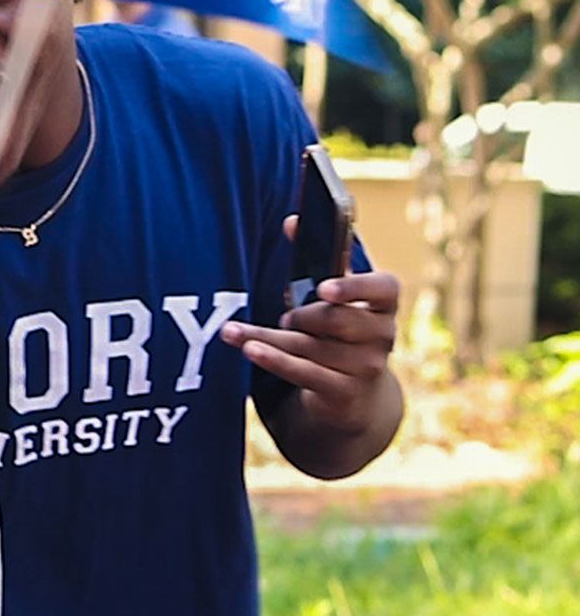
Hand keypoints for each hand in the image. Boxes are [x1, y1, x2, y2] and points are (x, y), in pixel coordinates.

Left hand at [223, 218, 400, 431]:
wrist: (352, 395)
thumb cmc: (338, 331)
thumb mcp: (335, 297)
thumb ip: (321, 261)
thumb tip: (292, 220)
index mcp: (384, 305)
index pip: (383, 288)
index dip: (355, 287)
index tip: (324, 287)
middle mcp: (383, 336)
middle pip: (334, 319)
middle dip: (300, 315)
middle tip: (283, 316)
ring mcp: (367, 367)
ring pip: (308, 345)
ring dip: (265, 336)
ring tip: (231, 331)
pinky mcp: (344, 393)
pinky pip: (303, 372)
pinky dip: (273, 359)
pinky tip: (248, 348)